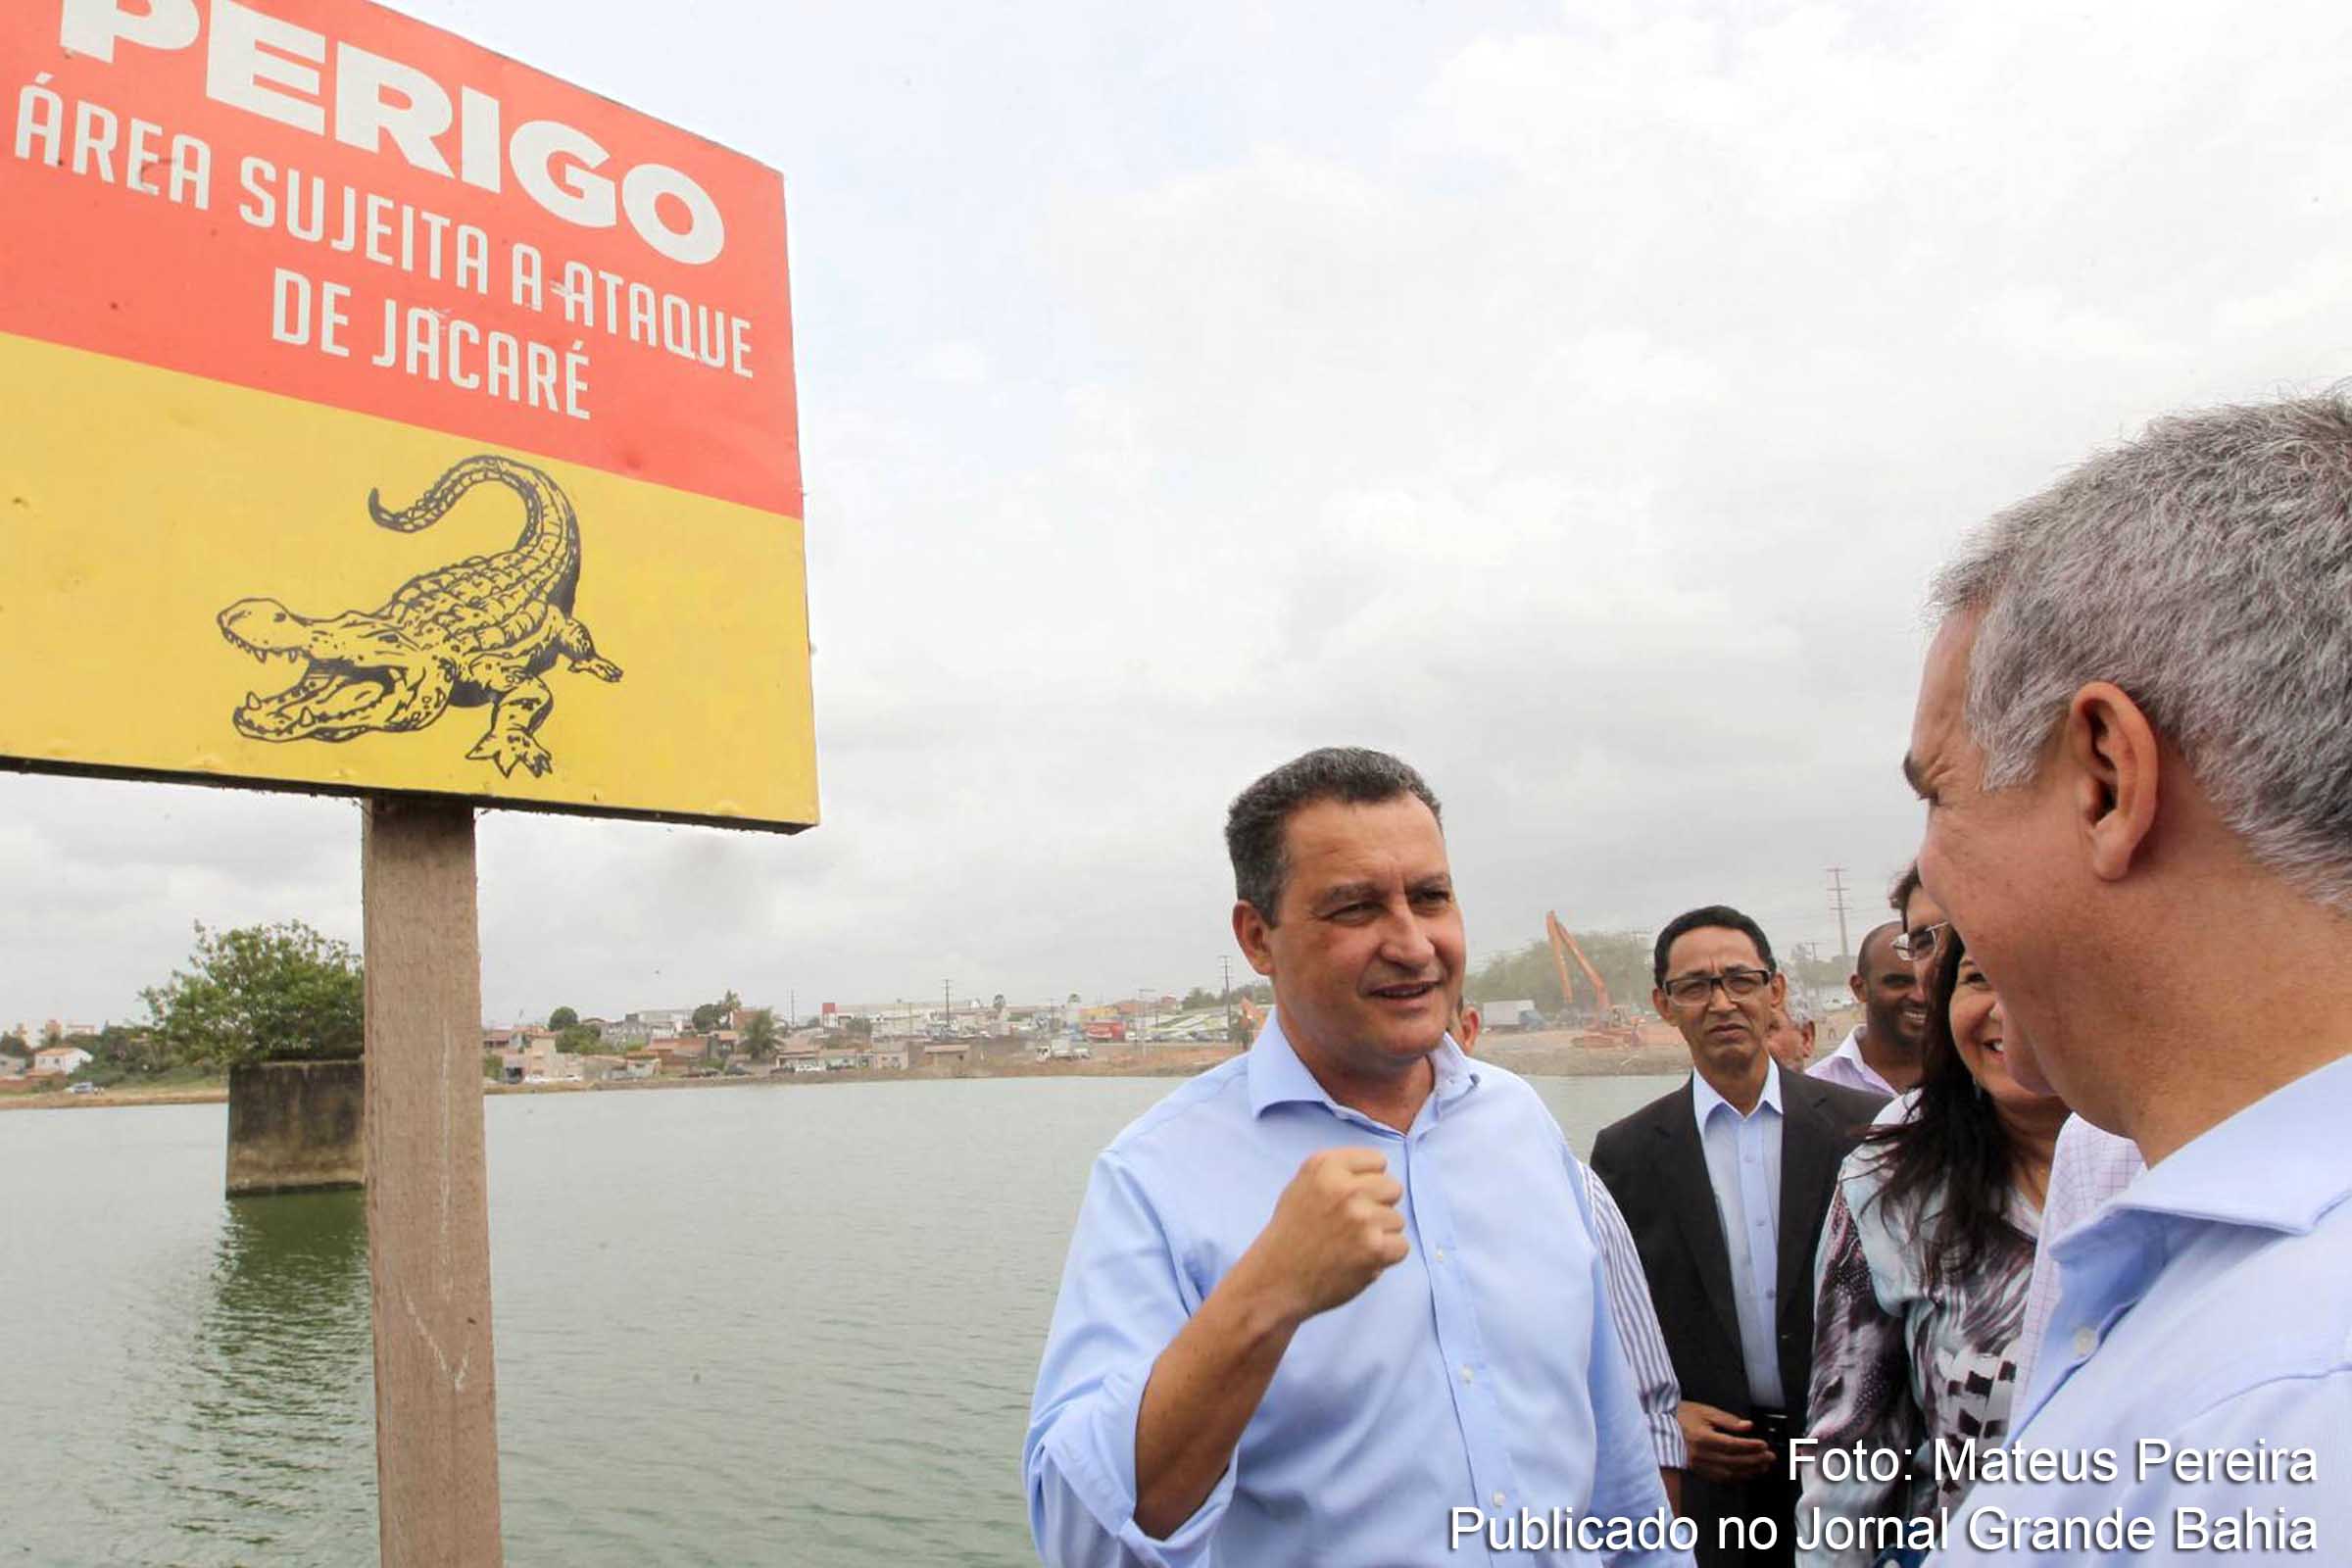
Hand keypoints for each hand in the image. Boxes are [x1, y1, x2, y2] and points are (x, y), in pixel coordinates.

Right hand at [1236, 1147, 1407, 1325]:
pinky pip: (1401, 1246)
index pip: (1377, 1161)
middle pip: (1393, 1188)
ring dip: (1380, 1235)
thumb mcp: (1303, 1185)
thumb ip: (1338, 1172)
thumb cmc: (1291, 1233)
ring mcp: (1361, 1218)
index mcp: (1325, 1166)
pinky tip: (1360, 1260)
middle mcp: (1344, 1188)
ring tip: (1350, 1246)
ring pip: (1397, 1220)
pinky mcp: (1373, 1248)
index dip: (1368, 1182)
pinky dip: (1385, 1257)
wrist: (1276, 1280)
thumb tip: (1380, 1172)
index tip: (1352, 1200)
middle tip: (1352, 1226)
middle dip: (1378, 1207)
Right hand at [1677, 1400, 1775, 1482]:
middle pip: (1734, 1461)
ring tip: (1763, 1466)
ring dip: (1749, 1471)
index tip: (1764, 1445)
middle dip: (1755, 1460)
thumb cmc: (1680, 1416)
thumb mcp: (1705, 1411)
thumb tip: (1748, 1426)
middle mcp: (1700, 1455)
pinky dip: (1736, 1477)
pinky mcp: (1698, 1471)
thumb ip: (1728, 1420)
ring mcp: (1698, 1465)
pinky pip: (1720, 1478)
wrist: (1659, 1426)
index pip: (1732, 1445)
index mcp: (1702, 1438)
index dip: (1750, 1446)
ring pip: (1729, 1473)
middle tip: (1770, 1457)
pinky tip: (1747, 1474)